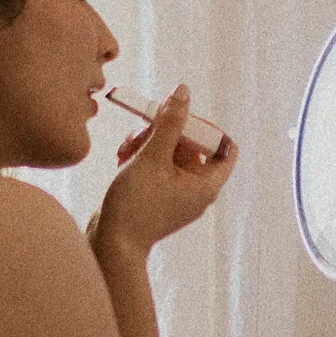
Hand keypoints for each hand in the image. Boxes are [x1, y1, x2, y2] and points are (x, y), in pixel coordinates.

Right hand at [94, 87, 237, 259]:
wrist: (110, 244)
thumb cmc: (135, 205)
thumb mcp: (152, 157)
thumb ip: (169, 123)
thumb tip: (184, 92)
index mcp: (207, 184)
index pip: (225, 146)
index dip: (204, 126)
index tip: (180, 118)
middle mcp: (197, 190)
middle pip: (192, 144)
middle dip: (165, 132)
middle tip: (143, 129)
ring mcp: (178, 194)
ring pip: (170, 152)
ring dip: (148, 142)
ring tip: (126, 147)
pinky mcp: (159, 196)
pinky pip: (158, 167)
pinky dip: (143, 158)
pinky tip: (122, 158)